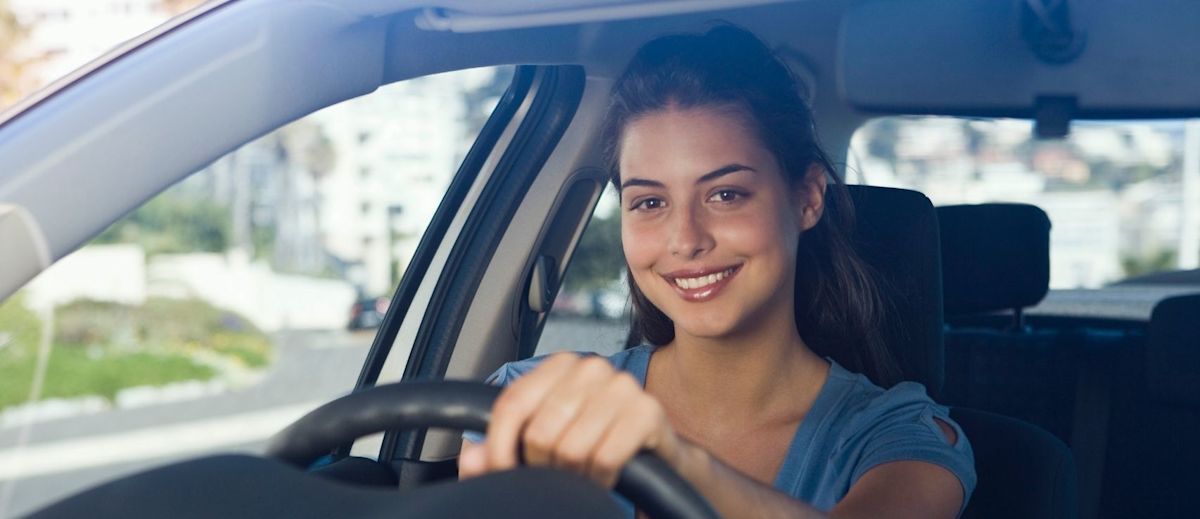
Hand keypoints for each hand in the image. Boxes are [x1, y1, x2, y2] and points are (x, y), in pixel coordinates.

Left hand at [458, 353, 682, 487]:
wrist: (653, 458)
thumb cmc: (591, 446)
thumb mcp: (541, 448)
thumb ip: (499, 454)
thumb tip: (472, 459)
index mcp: (559, 364)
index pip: (511, 404)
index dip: (500, 447)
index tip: (503, 472)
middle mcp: (591, 367)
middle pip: (540, 432)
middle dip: (544, 467)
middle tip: (558, 474)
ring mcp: (622, 386)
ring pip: (571, 448)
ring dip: (574, 476)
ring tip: (582, 474)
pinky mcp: (648, 411)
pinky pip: (604, 457)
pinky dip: (601, 478)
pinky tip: (605, 476)